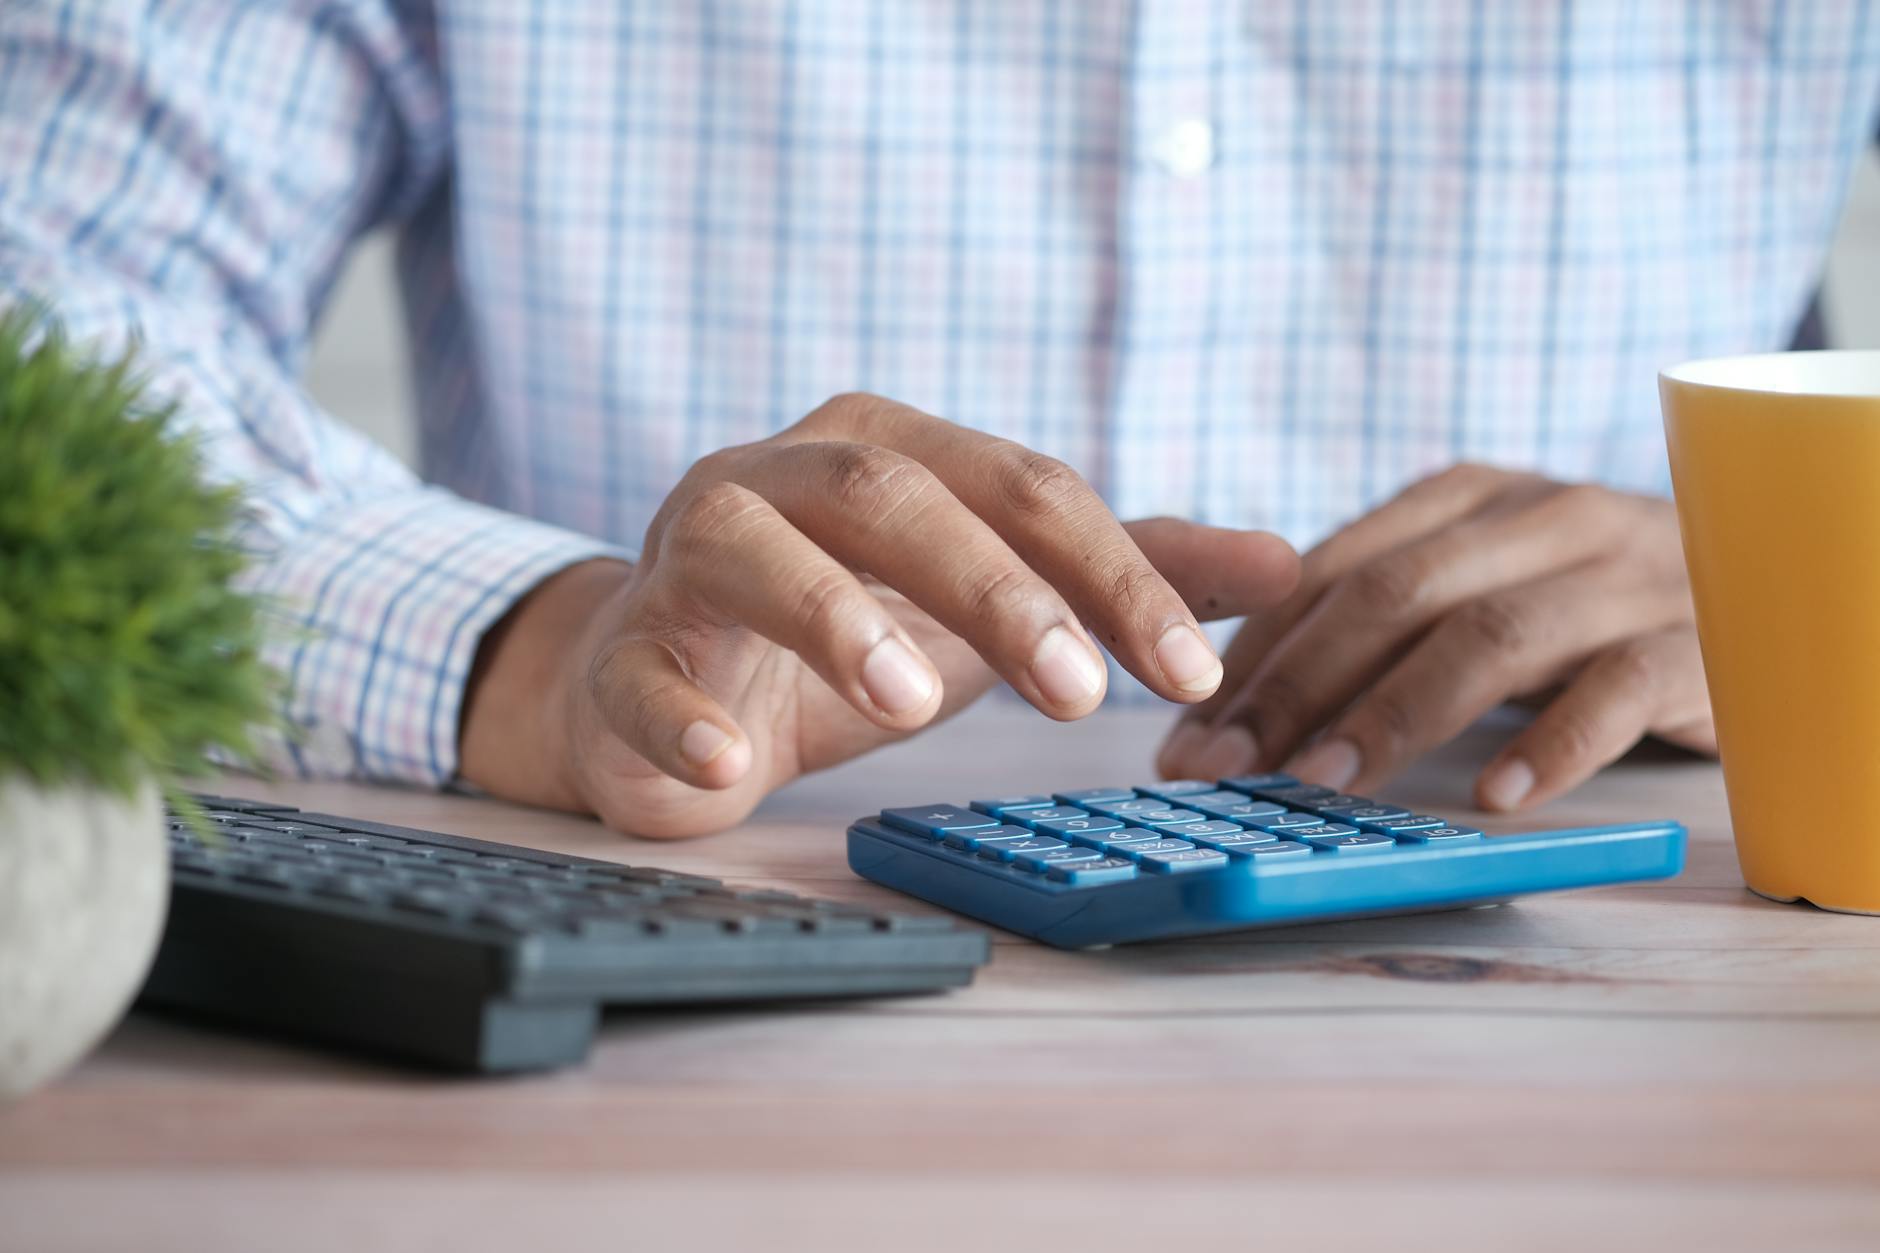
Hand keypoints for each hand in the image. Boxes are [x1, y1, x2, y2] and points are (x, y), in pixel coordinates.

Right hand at [461, 393, 1299, 837]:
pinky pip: (638, 672)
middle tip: (1077, 693)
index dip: (1111, 572)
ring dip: (832, 616)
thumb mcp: (996, 598)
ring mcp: (689, 555)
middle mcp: (784, 475)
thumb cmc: (850, 628)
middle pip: (893, 492)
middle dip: (993, 585)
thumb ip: (1125, 574)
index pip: (1020, 485)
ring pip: (752, 546)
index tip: (1190, 671)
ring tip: (911, 701)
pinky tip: (729, 769)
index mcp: (891, 450)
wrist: (673, 682)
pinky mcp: (623, 652)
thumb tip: (1287, 564)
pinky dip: (679, 718)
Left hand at [1156, 464, 1715, 810]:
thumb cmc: (1582, 608)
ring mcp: (1623, 574)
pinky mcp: (1696, 642)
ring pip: (1491, 634)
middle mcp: (1542, 517)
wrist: (1768, 588)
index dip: (1253, 653)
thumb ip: (1375, 618)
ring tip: (1325, 784)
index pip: (1334, 568)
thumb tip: (1229, 696)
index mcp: (1469, 497)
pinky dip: (1552, 744)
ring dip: (1396, 713)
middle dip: (1294, 684)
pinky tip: (1495, 799)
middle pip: (1395, 594)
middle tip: (1227, 767)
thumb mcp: (1476, 586)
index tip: (1189, 733)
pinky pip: (1617, 689)